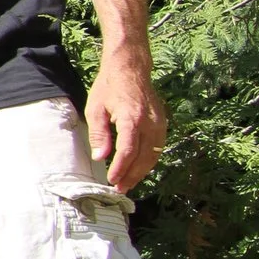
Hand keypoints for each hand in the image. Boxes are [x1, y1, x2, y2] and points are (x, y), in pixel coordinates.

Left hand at [87, 56, 168, 191]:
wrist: (131, 69)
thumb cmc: (109, 88)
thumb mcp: (95, 109)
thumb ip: (99, 134)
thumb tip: (100, 157)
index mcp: (132, 118)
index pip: (128, 151)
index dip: (121, 169)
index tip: (112, 180)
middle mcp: (150, 123)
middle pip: (144, 157)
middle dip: (132, 176)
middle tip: (120, 189)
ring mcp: (159, 123)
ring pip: (154, 155)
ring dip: (142, 172)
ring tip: (128, 183)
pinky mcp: (162, 123)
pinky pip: (158, 147)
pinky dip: (149, 161)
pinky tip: (138, 168)